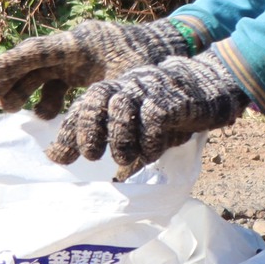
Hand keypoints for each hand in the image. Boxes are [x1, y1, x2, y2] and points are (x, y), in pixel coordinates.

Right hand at [0, 18, 188, 116]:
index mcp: (80, 43)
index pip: (36, 51)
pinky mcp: (88, 63)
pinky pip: (61, 76)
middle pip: (35, 61)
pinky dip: (50, 93)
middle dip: (13, 81)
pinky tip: (47, 114)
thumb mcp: (127, 83)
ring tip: (17, 111)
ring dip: (30, 89)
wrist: (172, 45)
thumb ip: (104, 104)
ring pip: (45, 70)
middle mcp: (76, 45)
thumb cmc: (150, 61)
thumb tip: (85, 130)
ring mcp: (81, 54)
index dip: (10, 67)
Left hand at [46, 49, 250, 175]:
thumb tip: (109, 177)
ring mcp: (148, 89)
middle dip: (87, 130)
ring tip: (124, 159)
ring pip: (121, 106)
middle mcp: (126, 87)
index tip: (55, 158)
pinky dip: (149, 139)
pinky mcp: (171, 98)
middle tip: (92, 155)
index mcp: (114, 92)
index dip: (67, 133)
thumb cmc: (169, 113)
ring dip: (119, 138)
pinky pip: (153, 117)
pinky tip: (152, 153)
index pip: (83, 109)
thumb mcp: (142, 129)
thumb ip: (123, 144)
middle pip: (95, 98)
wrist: (209, 87)